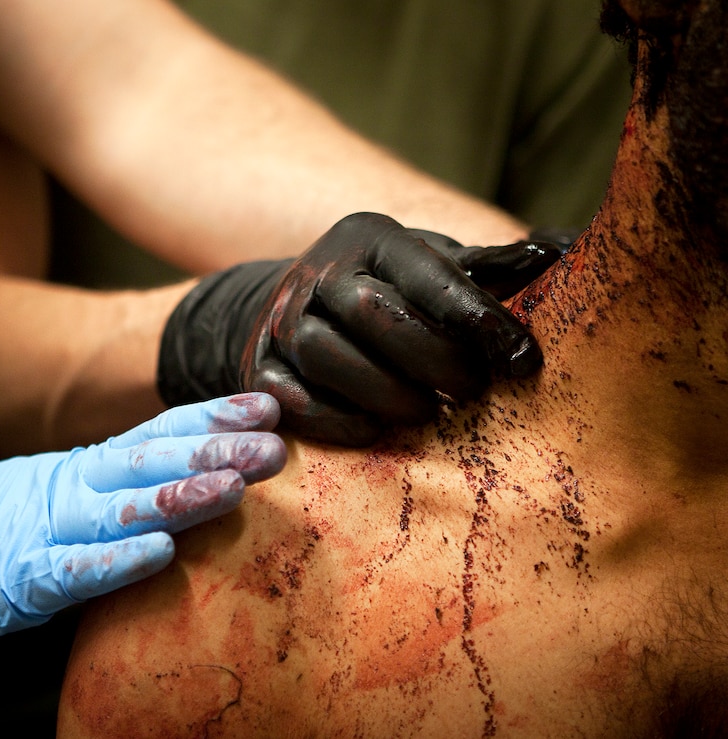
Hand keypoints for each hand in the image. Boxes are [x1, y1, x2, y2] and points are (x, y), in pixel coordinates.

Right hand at [0, 393, 285, 639]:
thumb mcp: (50, 494)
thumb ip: (109, 490)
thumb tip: (181, 485)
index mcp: (81, 470)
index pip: (158, 434)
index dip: (214, 418)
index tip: (270, 403)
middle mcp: (68, 488)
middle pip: (151, 461)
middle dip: (217, 450)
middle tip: (277, 443)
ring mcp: (40, 529)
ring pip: (119, 507)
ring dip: (179, 497)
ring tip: (233, 485)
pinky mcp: (10, 577)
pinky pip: (69, 570)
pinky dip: (114, 560)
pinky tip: (158, 552)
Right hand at [158, 213, 560, 445]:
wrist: (295, 309)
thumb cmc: (388, 292)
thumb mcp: (431, 268)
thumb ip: (485, 271)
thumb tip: (553, 255)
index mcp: (370, 237)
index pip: (428, 274)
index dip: (478, 319)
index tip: (523, 360)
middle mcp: (318, 271)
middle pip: (371, 311)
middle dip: (431, 357)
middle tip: (474, 393)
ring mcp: (281, 319)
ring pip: (325, 353)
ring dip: (385, 391)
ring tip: (428, 414)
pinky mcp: (258, 367)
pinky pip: (290, 397)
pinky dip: (337, 419)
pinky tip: (376, 431)